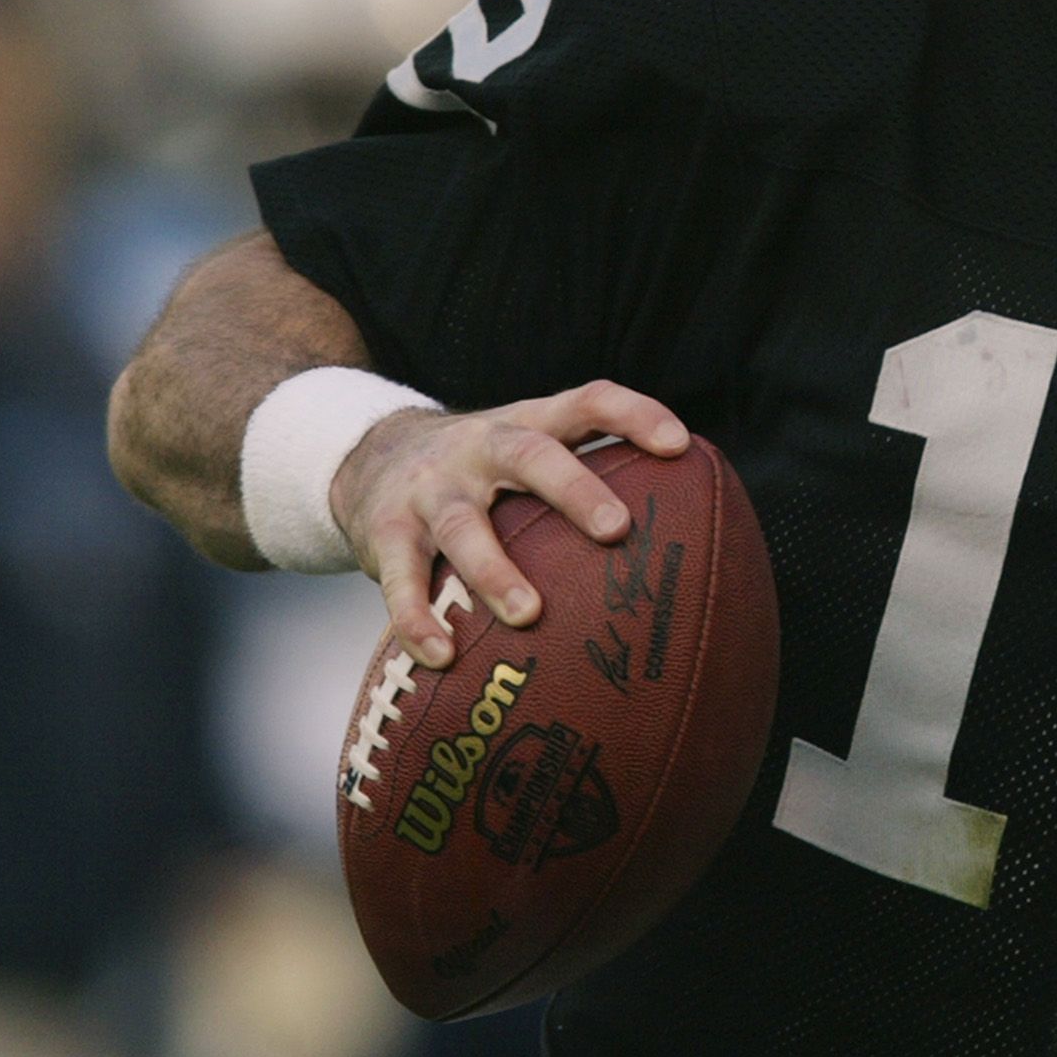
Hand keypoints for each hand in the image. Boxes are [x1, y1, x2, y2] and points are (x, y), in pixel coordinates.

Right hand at [333, 379, 687, 667]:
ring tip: (527, 613)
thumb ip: (586, 479)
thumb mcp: (526, 454)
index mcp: (526, 424)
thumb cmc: (479, 471)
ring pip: (463, 524)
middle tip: (616, 529)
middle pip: (531, 456)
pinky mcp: (384, 531)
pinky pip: (401, 578)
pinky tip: (442, 656)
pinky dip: (417, 618)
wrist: (367, 460)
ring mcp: (431, 489)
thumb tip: (689, 535)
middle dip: (574, 489)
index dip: (635, 415)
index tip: (681, 446)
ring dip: (495, 570)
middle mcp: (480, 447)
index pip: (588, 401)